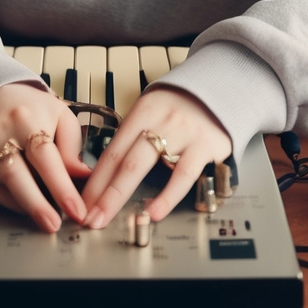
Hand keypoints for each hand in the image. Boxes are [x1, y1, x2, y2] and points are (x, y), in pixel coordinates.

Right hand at [0, 81, 90, 232]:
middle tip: (52, 224)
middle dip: (35, 203)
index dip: (61, 186)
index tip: (76, 210)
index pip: (45, 156)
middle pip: (15, 173)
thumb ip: (71, 146)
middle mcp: (0, 132)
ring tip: (35, 215)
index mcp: (27, 119)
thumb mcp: (60, 114)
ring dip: (14, 205)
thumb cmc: (32, 107)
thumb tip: (81, 177)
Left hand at [80, 87, 230, 229]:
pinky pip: (183, 174)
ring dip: (122, 195)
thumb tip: (107, 174)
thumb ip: (136, 138)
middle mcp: (159, 120)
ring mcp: (181, 132)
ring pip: (144, 165)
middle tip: (89, 217)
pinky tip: (154, 212)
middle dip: (103, 193)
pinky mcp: (205, 145)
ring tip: (108, 218)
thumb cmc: (184, 107)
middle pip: (123, 160)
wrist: (225, 89)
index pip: (112, 151)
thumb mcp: (155, 111)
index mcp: (143, 112)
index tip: (83, 203)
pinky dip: (167, 196)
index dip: (95, 180)